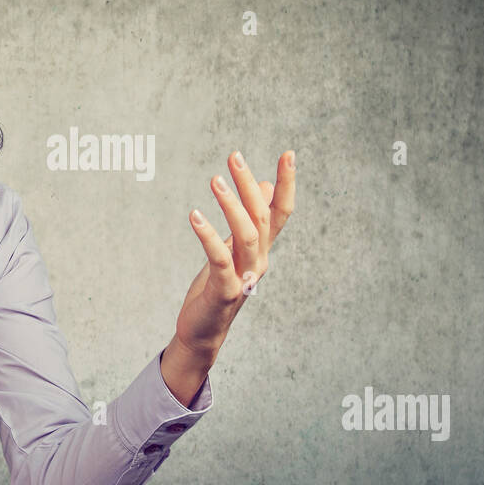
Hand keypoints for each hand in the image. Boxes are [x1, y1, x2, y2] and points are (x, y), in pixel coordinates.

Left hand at [174, 149, 295, 356]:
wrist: (203, 330)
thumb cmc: (217, 286)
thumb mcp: (234, 248)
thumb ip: (251, 220)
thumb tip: (265, 186)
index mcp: (262, 249)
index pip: (281, 212)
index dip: (287, 184)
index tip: (289, 154)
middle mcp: (259, 261)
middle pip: (262, 217)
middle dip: (249, 186)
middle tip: (234, 157)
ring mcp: (244, 277)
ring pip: (246, 235)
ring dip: (232, 206)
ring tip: (215, 180)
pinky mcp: (225, 291)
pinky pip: (219, 259)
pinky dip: (208, 236)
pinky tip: (195, 216)